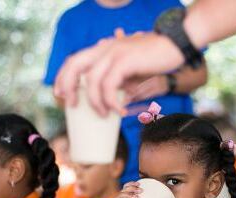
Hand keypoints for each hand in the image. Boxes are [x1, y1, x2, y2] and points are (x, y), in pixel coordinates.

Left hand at [54, 32, 183, 115]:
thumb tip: (112, 100)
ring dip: (95, 101)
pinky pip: (109, 85)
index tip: (60, 93)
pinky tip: (119, 110)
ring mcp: (114, 52)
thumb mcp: (131, 69)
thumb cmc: (154, 59)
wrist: (175, 45)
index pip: (75, 59)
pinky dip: (111, 101)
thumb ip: (118, 80)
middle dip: (67, 86)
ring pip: (92, 80)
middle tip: (70, 105)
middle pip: (74, 65)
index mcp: (104, 48)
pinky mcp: (125, 60)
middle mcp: (105, 48)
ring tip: (103, 114)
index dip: (62, 76)